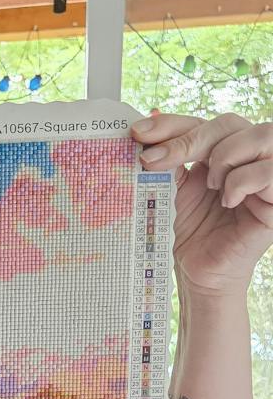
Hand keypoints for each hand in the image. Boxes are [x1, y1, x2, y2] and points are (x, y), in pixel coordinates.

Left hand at [129, 112, 272, 297]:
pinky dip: (242, 180)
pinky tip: (227, 200)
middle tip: (154, 161)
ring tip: (209, 185)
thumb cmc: (188, 236)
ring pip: (260, 136)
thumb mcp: (171, 192)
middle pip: (228, 123)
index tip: (138, 133)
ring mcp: (266, 176)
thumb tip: (143, 130)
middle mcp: (247, 159)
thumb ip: (164, 162)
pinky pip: (268, 170)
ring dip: (224, 156)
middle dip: (189, 138)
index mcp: (220, 153)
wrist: (198, 276)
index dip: (171, 124)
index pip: (201, 122)